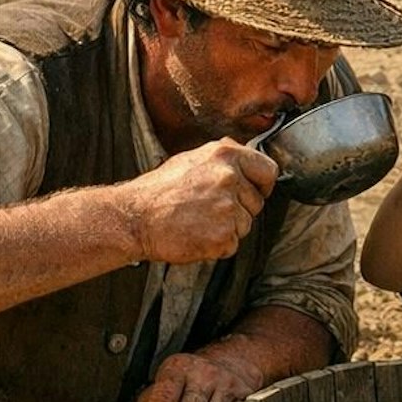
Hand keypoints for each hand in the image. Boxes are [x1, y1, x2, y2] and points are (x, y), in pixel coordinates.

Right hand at [116, 139, 275, 263]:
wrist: (133, 218)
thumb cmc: (158, 191)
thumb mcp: (192, 158)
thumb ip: (224, 159)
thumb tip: (248, 161)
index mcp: (226, 155)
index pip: (268, 171)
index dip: (262, 185)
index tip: (255, 192)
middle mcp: (230, 178)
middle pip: (257, 202)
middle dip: (239, 209)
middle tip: (208, 210)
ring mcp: (227, 207)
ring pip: (245, 225)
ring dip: (227, 228)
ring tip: (197, 221)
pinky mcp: (222, 235)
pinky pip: (232, 245)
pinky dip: (217, 246)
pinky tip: (195, 235)